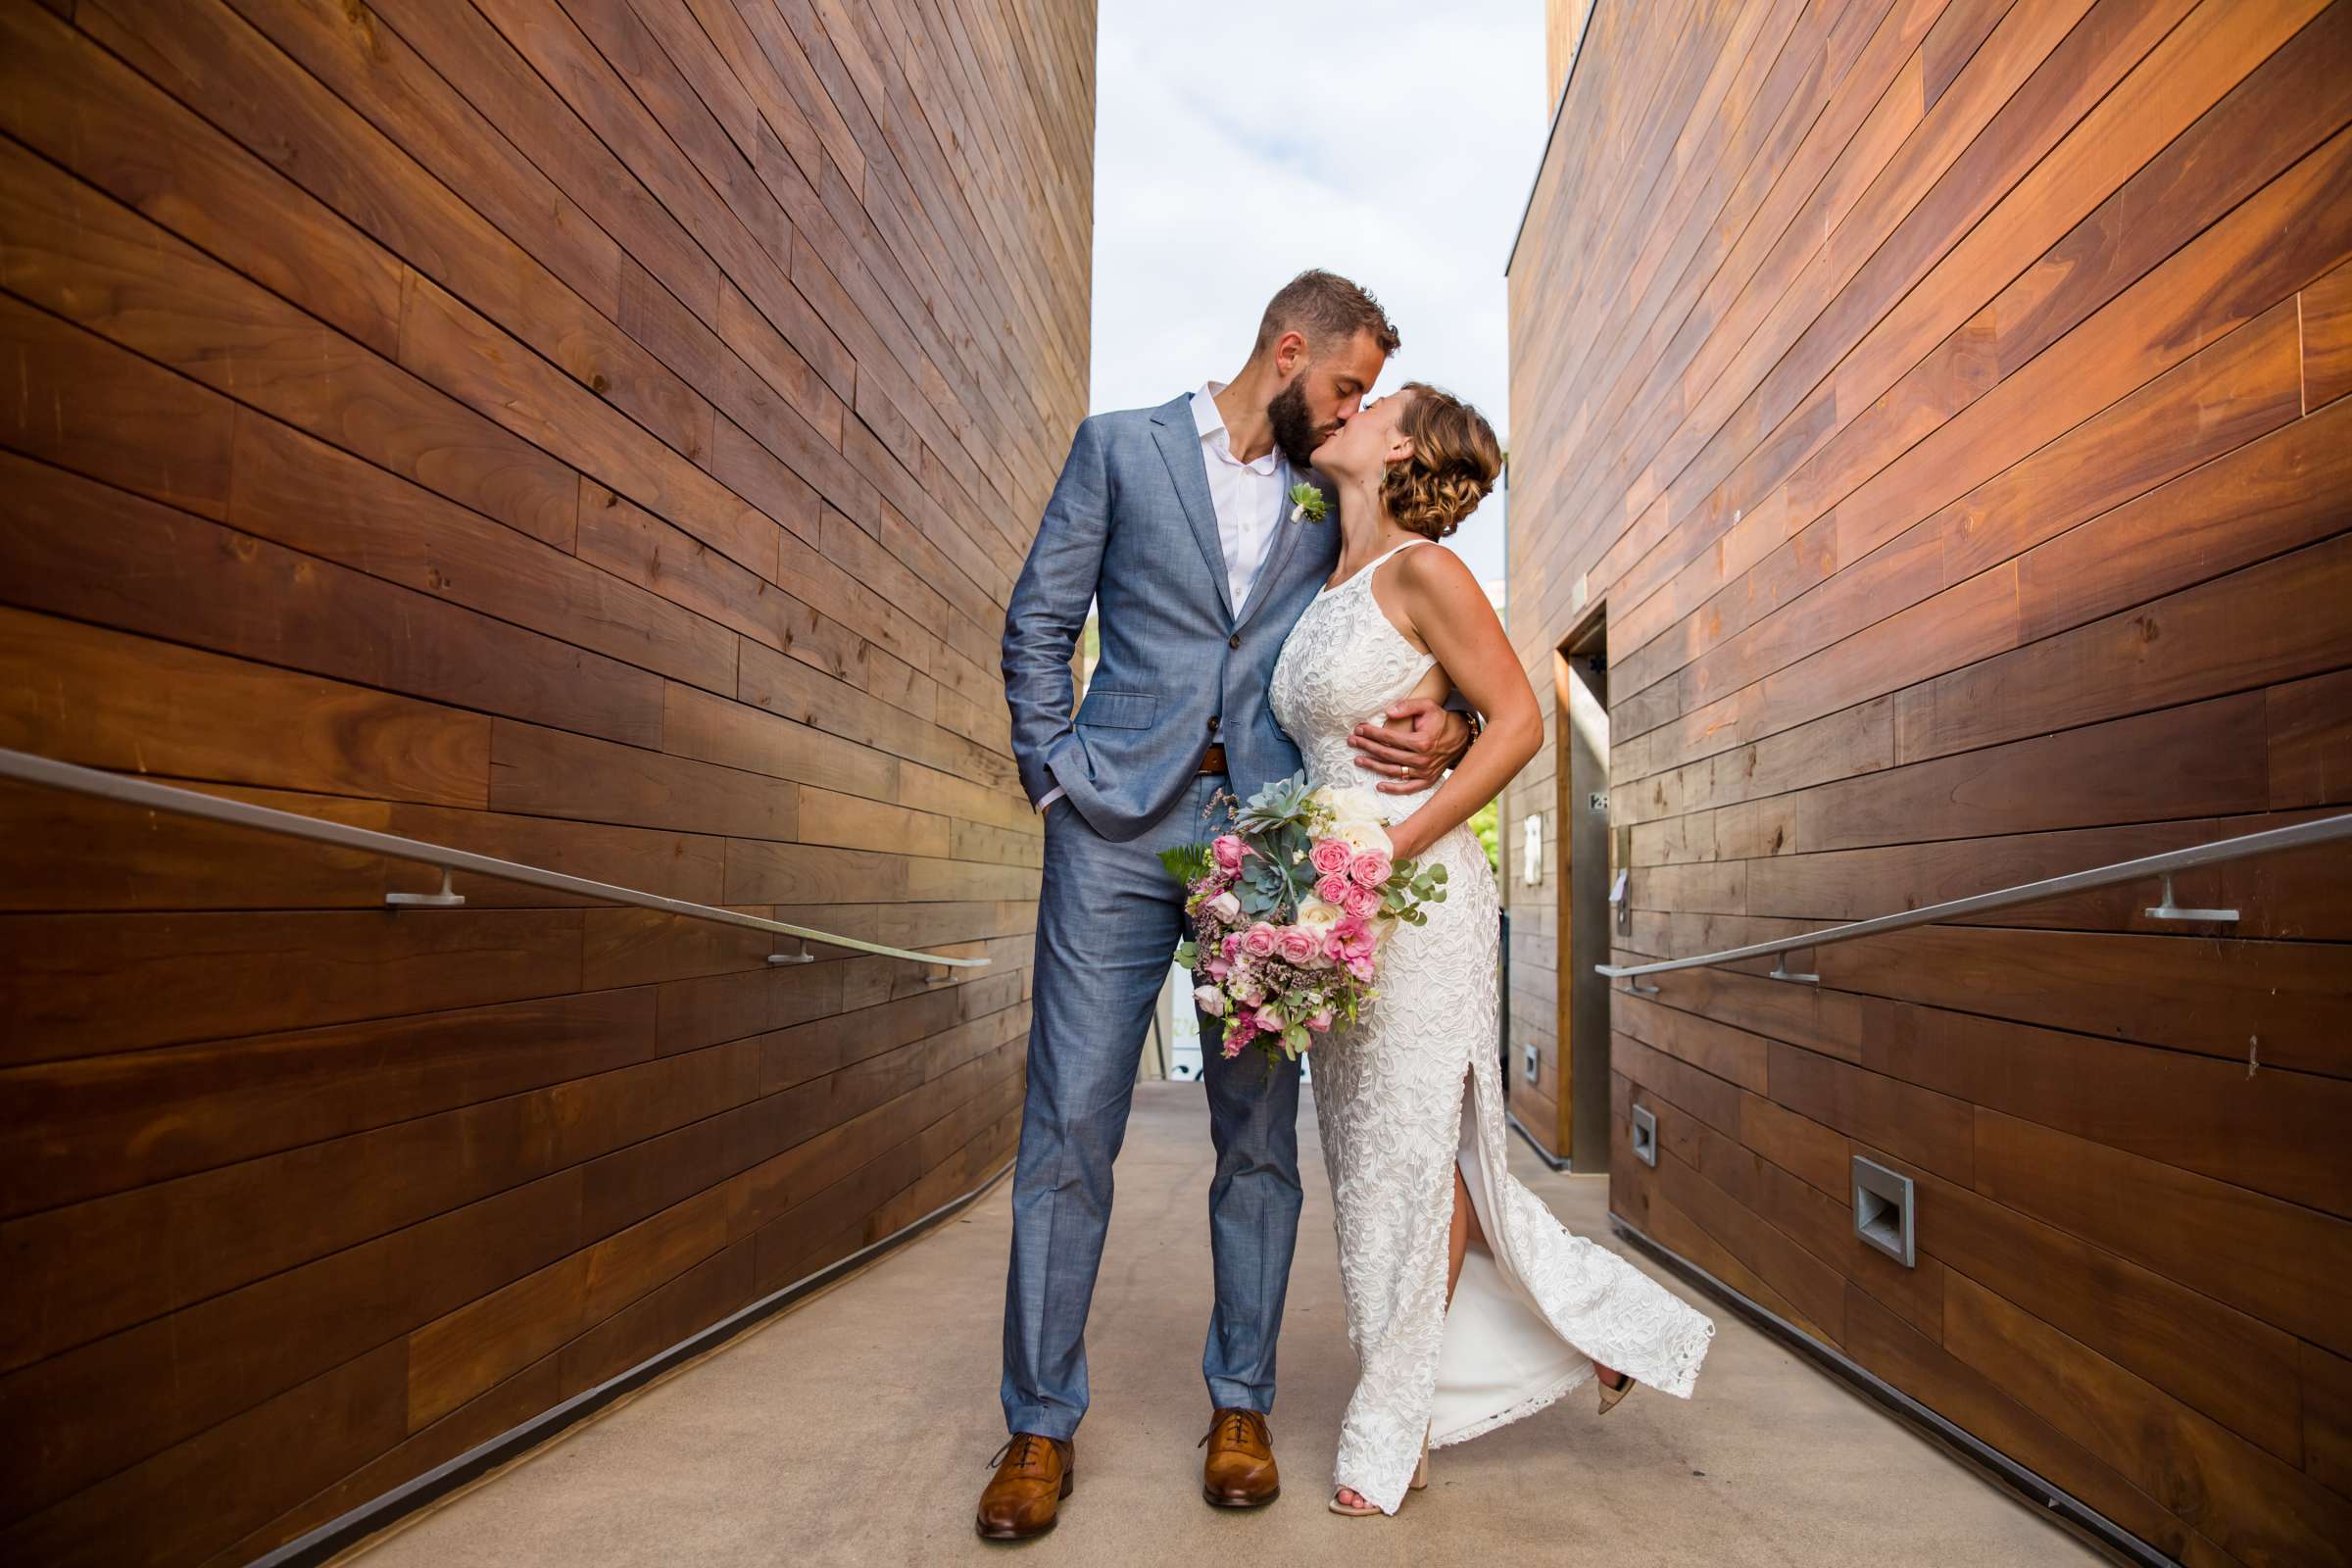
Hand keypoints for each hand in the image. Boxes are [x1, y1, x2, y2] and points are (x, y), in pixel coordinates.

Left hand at [1347, 699, 1472, 794]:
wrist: (1461, 737)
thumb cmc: (1440, 720)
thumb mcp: (1427, 706)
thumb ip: (1407, 706)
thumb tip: (1387, 712)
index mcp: (1421, 741)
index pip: (1389, 738)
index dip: (1372, 733)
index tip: (1358, 729)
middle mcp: (1422, 759)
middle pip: (1387, 754)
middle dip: (1367, 746)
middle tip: (1352, 741)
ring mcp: (1425, 772)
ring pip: (1393, 771)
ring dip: (1373, 766)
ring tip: (1358, 759)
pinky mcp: (1428, 780)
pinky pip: (1408, 788)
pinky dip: (1393, 788)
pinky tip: (1379, 785)